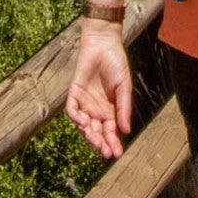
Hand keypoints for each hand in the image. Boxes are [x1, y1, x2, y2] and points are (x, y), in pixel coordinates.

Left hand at [65, 21, 132, 158]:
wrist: (103, 43)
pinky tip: (84, 123)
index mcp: (111, 110)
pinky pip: (72, 110)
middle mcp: (97, 110)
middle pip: (97, 132)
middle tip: (104, 151)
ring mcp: (85, 102)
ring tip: (95, 140)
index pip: (111, 131)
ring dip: (89, 134)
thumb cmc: (117, 63)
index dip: (113, 143)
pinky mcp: (74, 93)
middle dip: (100, 143)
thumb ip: (123, 108)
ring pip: (84, 125)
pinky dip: (76, 117)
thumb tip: (126, 130)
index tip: (117, 154)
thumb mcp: (124, 87)